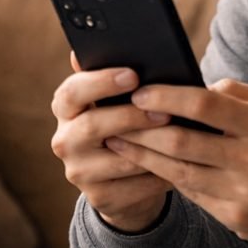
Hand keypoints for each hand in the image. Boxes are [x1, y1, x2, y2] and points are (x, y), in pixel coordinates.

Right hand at [50, 52, 173, 231]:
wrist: (123, 179)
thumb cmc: (124, 123)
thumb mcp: (115, 99)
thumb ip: (113, 75)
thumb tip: (98, 49)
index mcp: (66, 108)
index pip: (72, 91)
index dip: (101, 82)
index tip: (133, 75)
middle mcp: (64, 139)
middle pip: (92, 126)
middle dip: (132, 116)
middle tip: (165, 110)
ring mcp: (79, 172)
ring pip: (119, 159)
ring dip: (153, 148)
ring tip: (182, 136)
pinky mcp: (99, 198)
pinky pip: (135, 186)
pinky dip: (160, 174)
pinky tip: (181, 163)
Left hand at [109, 79, 247, 247]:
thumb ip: (242, 94)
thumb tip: (198, 84)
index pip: (207, 104)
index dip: (168, 96)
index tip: (141, 91)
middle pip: (183, 140)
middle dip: (142, 126)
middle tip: (117, 115)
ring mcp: (242, 192)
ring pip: (178, 169)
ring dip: (142, 153)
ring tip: (117, 139)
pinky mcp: (234, 216)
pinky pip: (189, 191)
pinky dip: (164, 175)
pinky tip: (145, 162)